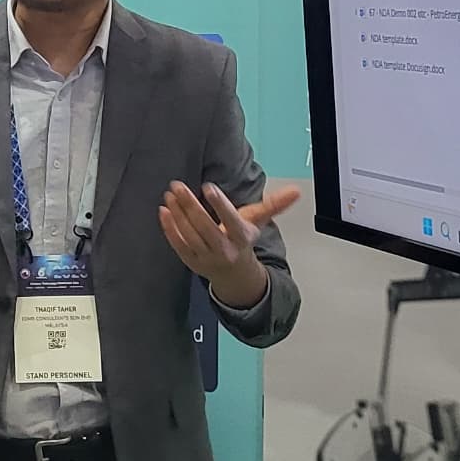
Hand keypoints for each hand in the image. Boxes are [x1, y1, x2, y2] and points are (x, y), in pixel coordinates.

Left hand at [159, 179, 298, 311]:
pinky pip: (178, 244)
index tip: (207, 187)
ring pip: (189, 234)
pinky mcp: (191, 261)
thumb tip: (296, 191)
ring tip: (170, 194)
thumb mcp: (258, 222)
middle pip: (205, 227)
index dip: (219, 204)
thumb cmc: (242, 240)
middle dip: (190, 205)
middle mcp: (224, 249)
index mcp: (241, 238)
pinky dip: (169, 228)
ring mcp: (206, 257)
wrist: (234, 274)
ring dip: (177, 213)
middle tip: (178, 186)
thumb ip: (274, 205)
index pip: (230, 220)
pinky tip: (163, 210)